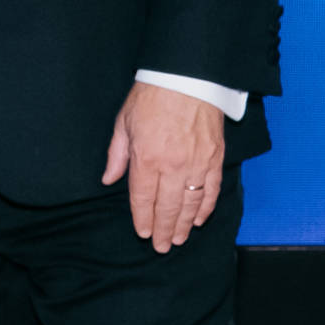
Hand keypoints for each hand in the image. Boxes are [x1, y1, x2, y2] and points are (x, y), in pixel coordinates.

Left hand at [100, 81, 224, 253]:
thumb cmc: (151, 97)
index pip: (143, 198)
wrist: (187, 77)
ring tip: (180, 239)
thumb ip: (117, 155)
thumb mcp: (124, 122)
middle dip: (164, 230)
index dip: (143, 219)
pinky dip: (206, 207)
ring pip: (191, 204)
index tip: (144, 233)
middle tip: (163, 247)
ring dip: (185, 224)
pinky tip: (200, 219)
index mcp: (146, 158)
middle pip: (168, 207)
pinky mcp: (215, 159)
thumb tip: (109, 179)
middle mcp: (173, 166)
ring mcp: (197, 164)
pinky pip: (212, 190)